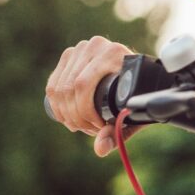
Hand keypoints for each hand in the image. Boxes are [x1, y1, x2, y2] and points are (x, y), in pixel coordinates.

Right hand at [46, 35, 145, 156]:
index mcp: (113, 52)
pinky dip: (57, 106)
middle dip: (76, 116)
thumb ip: (118, 133)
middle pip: (69, 88)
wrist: (141, 76)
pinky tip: (68, 116)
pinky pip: (53, 85)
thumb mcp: (133, 115)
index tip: (98, 127)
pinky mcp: (69, 56)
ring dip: (66, 113)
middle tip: (90, 129)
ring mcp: (80, 48)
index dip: (84, 112)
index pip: (82, 85)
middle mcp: (95, 45)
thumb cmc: (138, 95)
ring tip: (82, 124)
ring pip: (59, 88)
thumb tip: (100, 148)